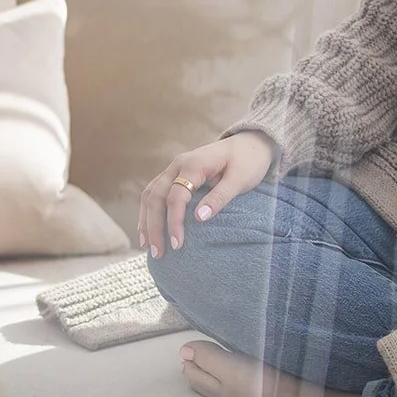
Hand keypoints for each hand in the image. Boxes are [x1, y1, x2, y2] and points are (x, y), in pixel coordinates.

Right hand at [138, 131, 276, 259]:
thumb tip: (199, 218)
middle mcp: (178, 164)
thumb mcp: (240, 179)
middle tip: (157, 253)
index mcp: (194, 164)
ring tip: (145, 246)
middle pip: (156, 196)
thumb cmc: (248, 162)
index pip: (176, 197)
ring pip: (151, 194)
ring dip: (146, 220)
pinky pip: (155, 191)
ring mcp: (175, 168)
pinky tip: (148, 228)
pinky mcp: (176, 174)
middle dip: (153, 226)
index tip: (177, 245)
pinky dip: (148, 210)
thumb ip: (220, 197)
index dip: (174, 222)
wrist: (251, 143)